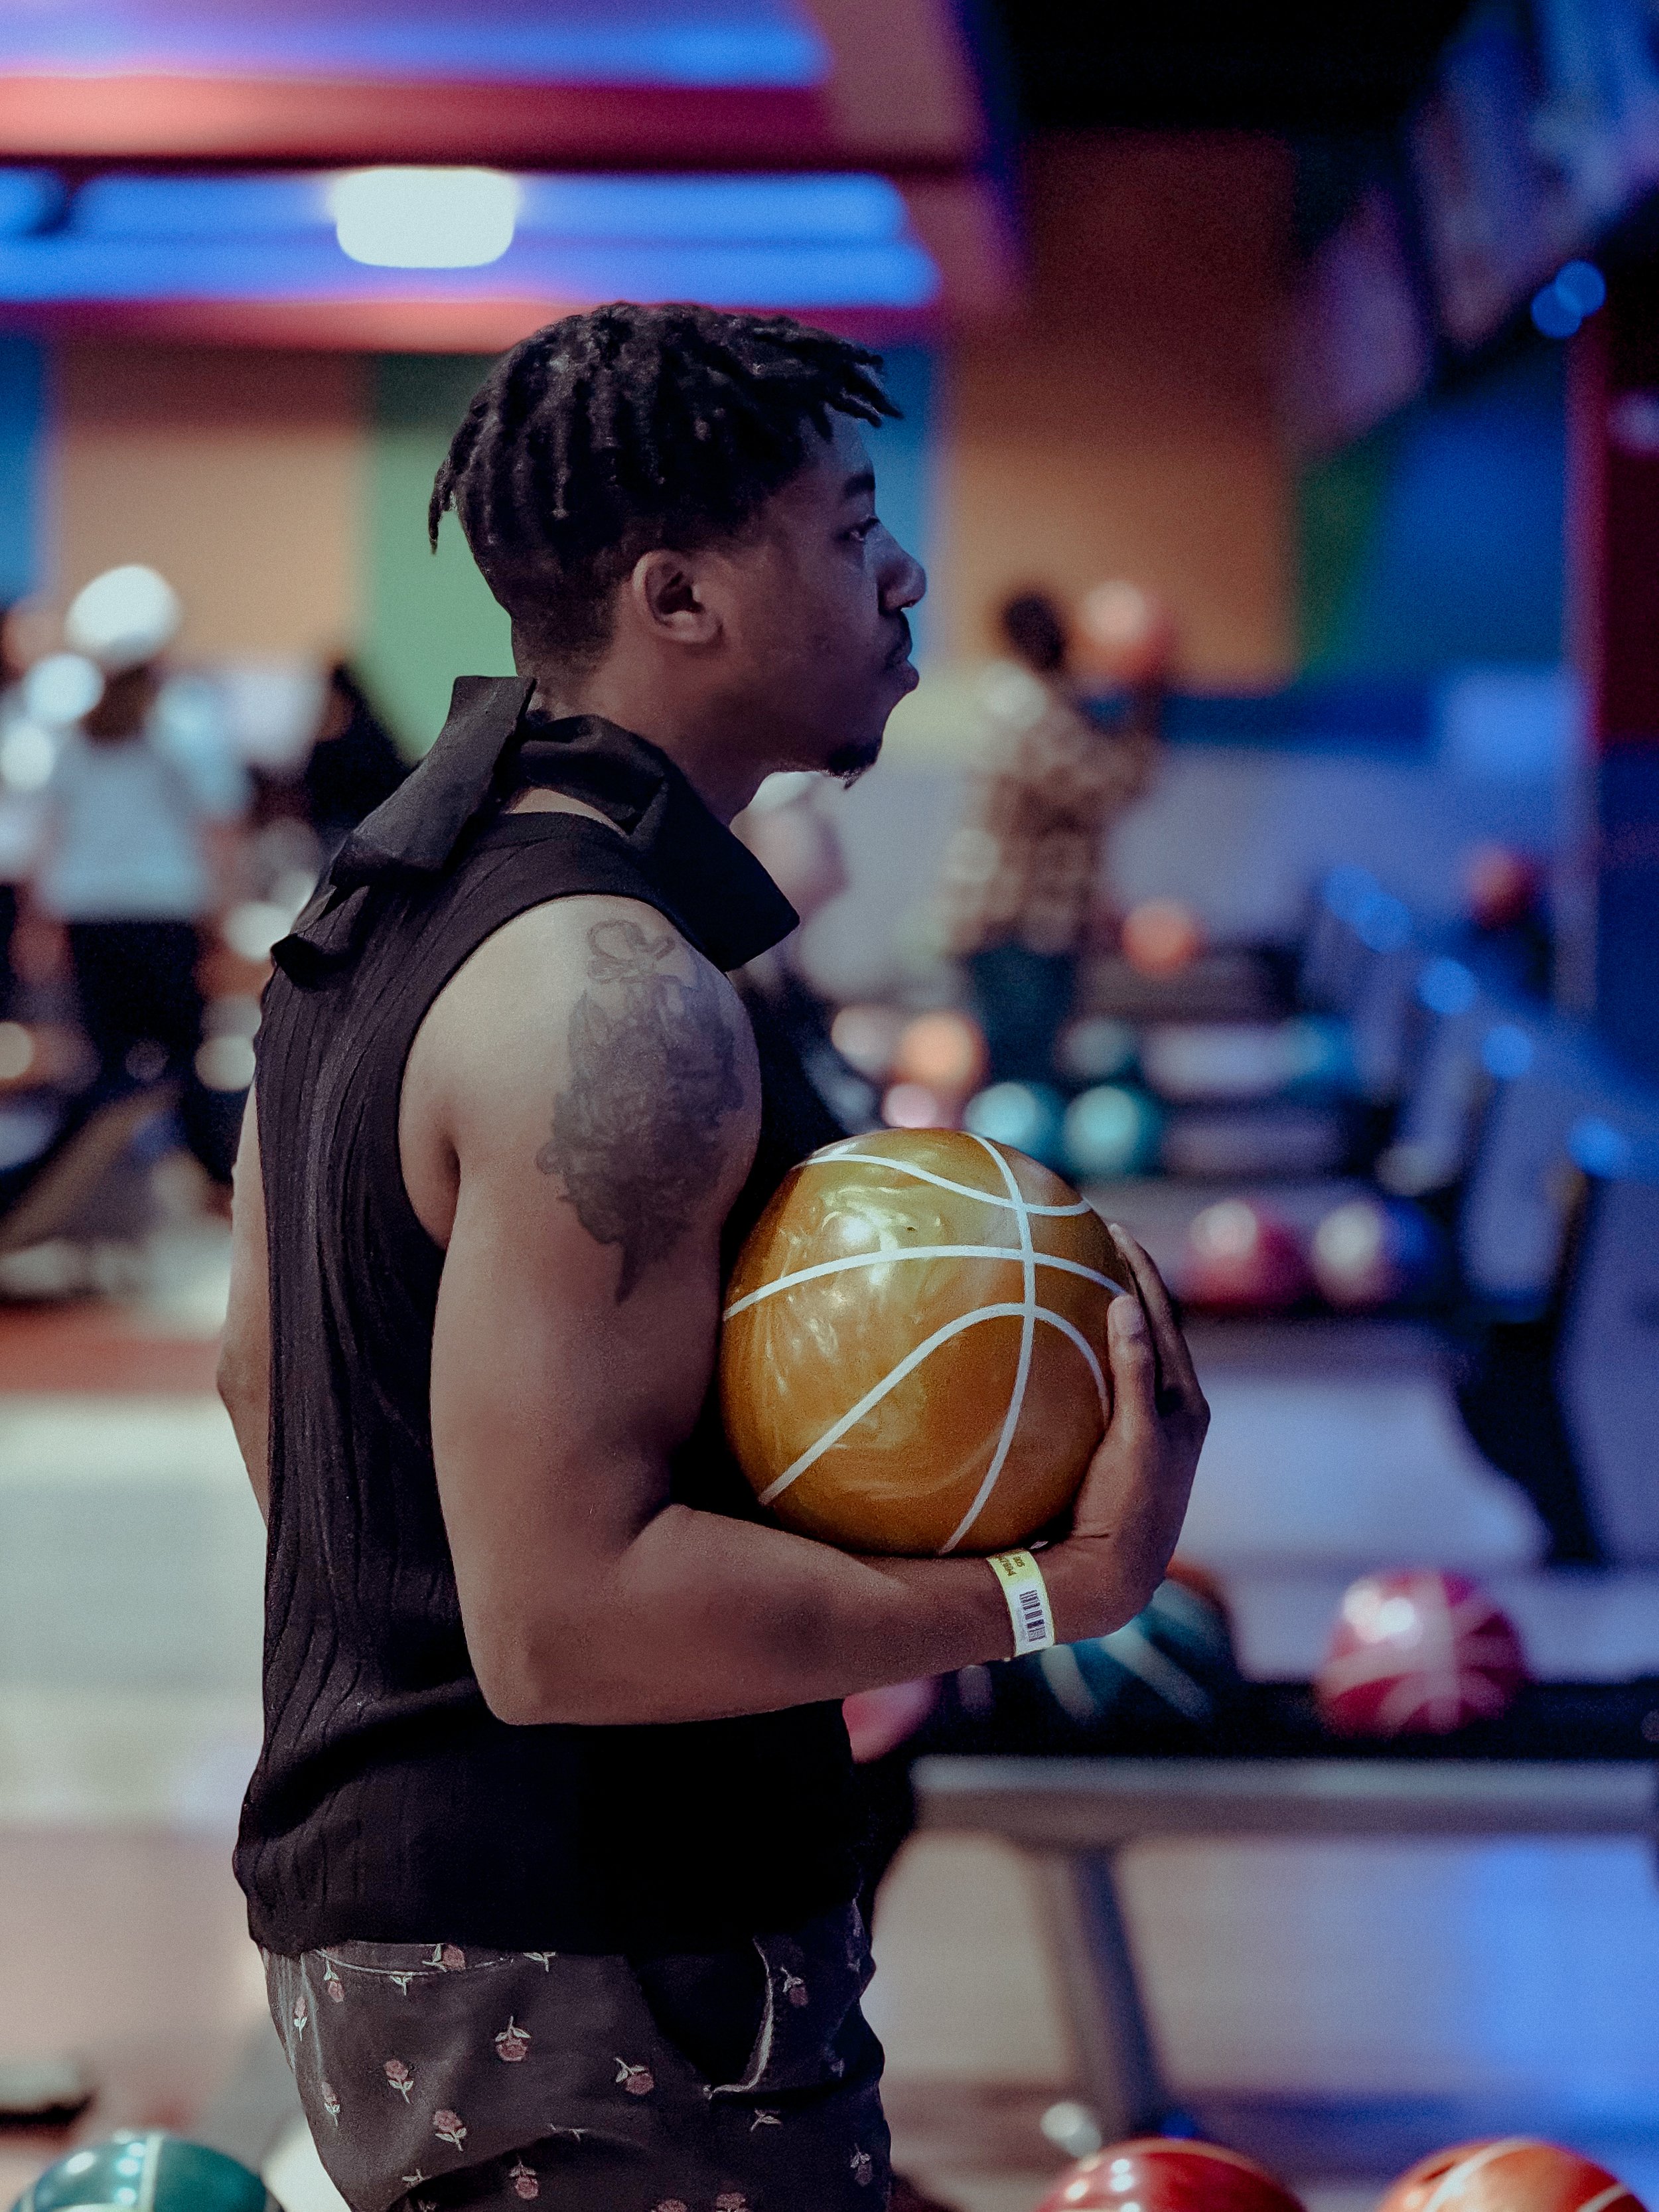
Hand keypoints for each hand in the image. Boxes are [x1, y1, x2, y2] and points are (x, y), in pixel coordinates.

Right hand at [1045, 1225, 1208, 1645]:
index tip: (1114, 1228)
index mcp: (1184, 1403)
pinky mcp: (1122, 1446)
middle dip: (1129, 1281)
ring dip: (1113, 1315)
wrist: (1114, 1576)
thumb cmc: (1128, 1510)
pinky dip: (1095, 1353)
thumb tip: (1127, 1304)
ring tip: (1081, 1279)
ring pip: (1131, 1355)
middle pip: (1151, 1328)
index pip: (1164, 1317)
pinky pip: (1110, 1383)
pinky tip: (1060, 1347)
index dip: (1142, 1270)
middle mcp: (1172, 1410)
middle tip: (1098, 1240)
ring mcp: (1147, 1429)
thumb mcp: (1137, 1440)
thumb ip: (1135, 1373)